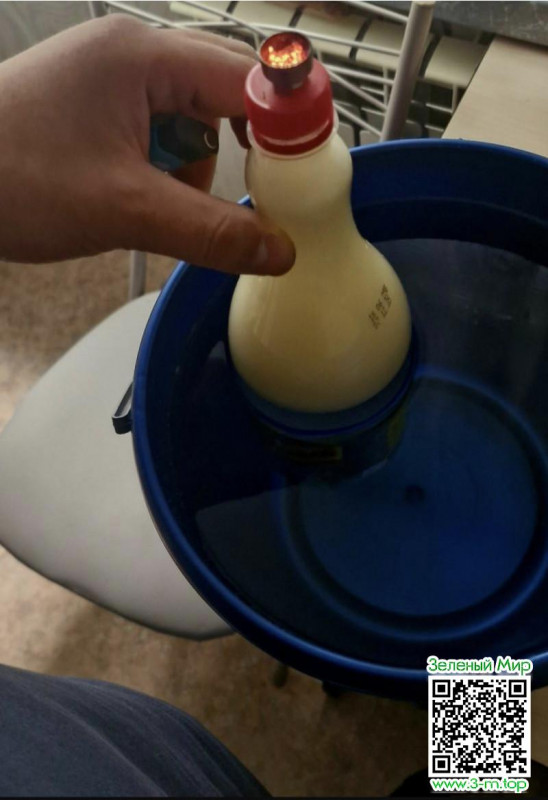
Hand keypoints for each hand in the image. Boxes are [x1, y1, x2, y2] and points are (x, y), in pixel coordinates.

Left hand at [0, 15, 294, 273]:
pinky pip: (159, 132)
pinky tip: (140, 198)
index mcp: (143, 56)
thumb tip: (280, 253)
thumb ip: (210, 232)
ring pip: (193, 121)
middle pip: (224, 96)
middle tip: (248, 202)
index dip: (288, 126)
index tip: (312, 176)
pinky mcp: (98, 105)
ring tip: (161, 205)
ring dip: (195, 169)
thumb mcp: (124, 210)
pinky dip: (165, 170)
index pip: (247, 78)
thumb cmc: (13, 182)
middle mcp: (132, 53)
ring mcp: (112, 77)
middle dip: (238, 154)